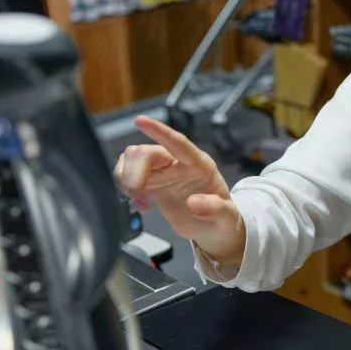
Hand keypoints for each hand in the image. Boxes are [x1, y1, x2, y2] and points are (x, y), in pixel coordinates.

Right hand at [114, 116, 244, 265]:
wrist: (211, 229)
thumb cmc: (221, 219)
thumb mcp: (226, 218)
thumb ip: (215, 209)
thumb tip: (194, 203)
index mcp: (200, 165)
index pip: (178, 143)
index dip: (160, 131)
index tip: (140, 121)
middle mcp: (178, 162)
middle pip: (145, 152)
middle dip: (135, 175)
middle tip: (141, 200)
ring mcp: (162, 169)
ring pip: (132, 158)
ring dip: (127, 179)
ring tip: (141, 203)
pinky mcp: (150, 180)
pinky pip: (127, 171)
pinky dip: (124, 185)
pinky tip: (139, 202)